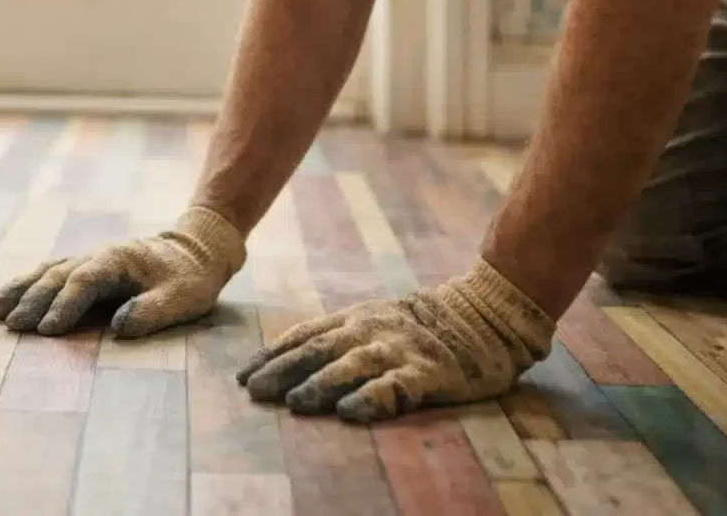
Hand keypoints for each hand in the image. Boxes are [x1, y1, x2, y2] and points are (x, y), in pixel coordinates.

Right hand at [0, 205, 245, 337]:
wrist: (195, 251)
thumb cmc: (190, 279)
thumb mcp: (183, 299)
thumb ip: (152, 312)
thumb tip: (119, 327)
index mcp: (120, 261)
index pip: (85, 282)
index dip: (65, 306)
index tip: (47, 330)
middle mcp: (98, 256)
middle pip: (58, 276)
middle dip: (33, 301)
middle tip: (12, 326)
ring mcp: (89, 259)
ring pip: (47, 272)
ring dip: (20, 290)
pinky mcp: (85, 267)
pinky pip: (49, 273)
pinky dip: (26, 284)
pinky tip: (7, 298)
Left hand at [236, 257, 555, 423]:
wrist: (483, 315)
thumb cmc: (421, 324)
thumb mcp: (373, 320)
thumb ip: (336, 336)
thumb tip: (287, 360)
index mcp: (355, 318)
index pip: (304, 335)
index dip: (272, 355)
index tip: (242, 376)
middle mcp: (371, 331)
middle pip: (319, 350)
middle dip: (283, 371)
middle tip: (254, 391)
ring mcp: (399, 350)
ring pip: (352, 366)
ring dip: (320, 384)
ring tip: (294, 403)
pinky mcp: (428, 372)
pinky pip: (396, 385)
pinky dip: (371, 397)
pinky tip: (351, 412)